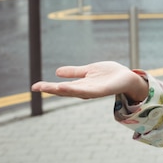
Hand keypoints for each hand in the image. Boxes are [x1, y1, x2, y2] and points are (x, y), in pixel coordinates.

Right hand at [31, 61, 148, 101]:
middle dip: (51, 89)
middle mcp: (85, 90)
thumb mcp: (88, 70)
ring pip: (75, 92)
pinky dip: (77, 90)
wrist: (128, 77)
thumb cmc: (109, 74)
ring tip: (51, 88)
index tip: (34, 86)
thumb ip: (74, 72)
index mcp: (80, 85)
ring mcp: (93, 91)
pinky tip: (68, 87)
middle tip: (36, 87)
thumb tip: (57, 72)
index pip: (62, 87)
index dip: (48, 87)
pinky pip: (88, 91)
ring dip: (63, 90)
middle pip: (65, 91)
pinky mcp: (102, 90)